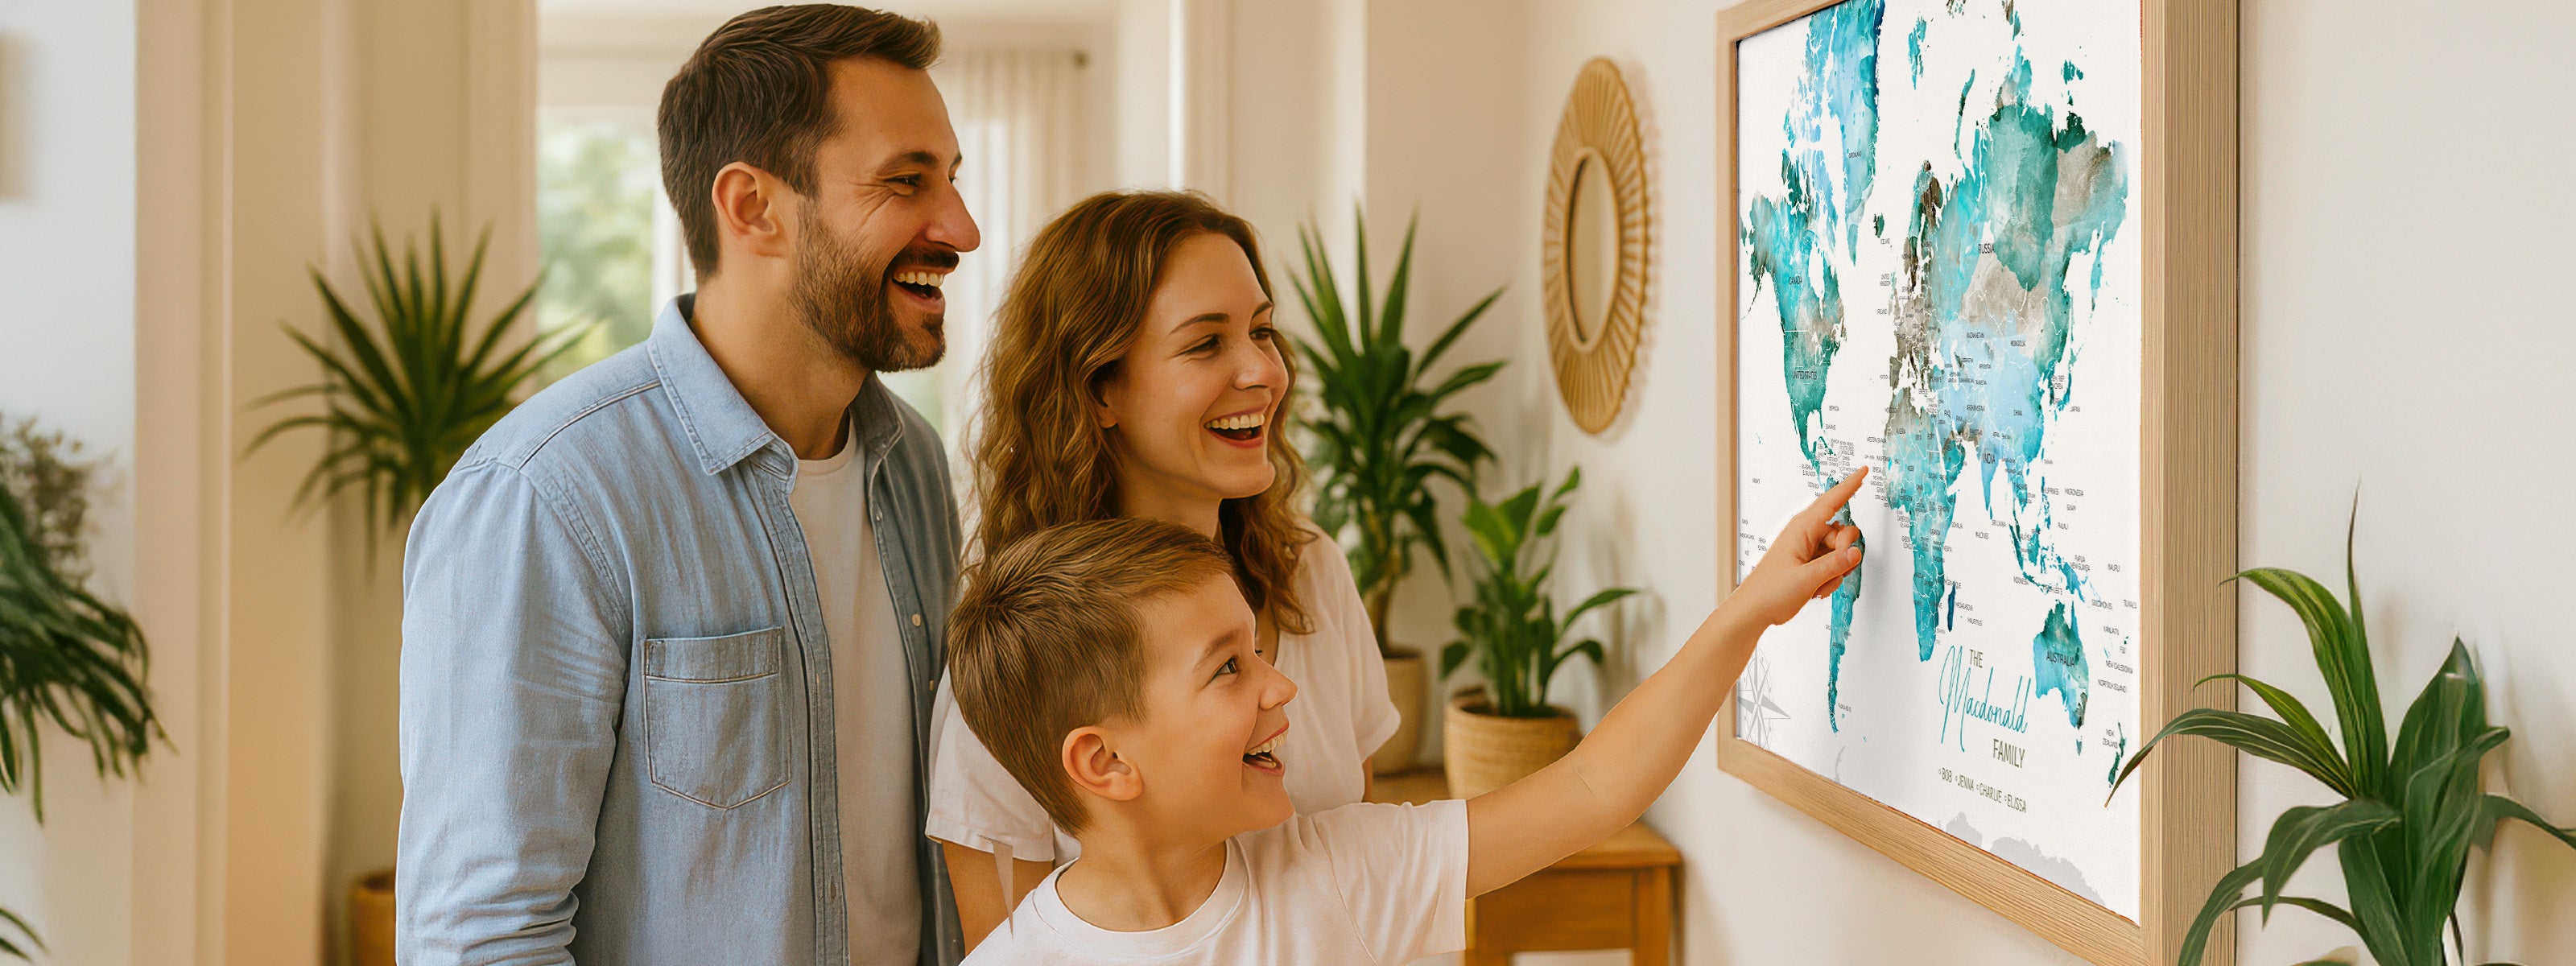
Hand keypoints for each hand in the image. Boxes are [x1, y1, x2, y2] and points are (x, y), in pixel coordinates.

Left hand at [1727, 467, 1867, 627]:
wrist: (1755, 609)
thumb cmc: (1770, 591)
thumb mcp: (1807, 579)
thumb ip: (1835, 565)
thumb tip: (1855, 552)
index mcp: (1802, 529)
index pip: (1831, 500)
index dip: (1850, 485)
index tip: (1864, 470)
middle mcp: (1806, 535)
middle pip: (1844, 532)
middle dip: (1845, 552)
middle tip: (1832, 570)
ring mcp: (1809, 549)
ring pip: (1841, 551)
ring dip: (1836, 571)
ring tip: (1817, 584)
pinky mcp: (1811, 562)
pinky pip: (1834, 564)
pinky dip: (1831, 578)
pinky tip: (1816, 588)